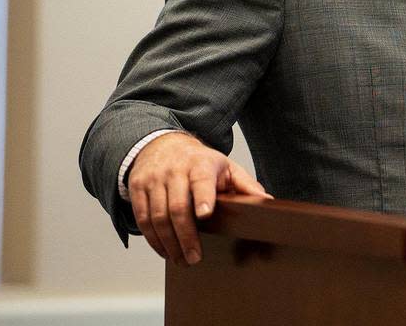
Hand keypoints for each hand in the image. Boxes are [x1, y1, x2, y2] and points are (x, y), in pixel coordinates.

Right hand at [127, 131, 271, 265]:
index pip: (201, 181)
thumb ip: (245, 185)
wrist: (164, 145)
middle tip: (195, 258)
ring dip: (169, 243)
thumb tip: (267, 202)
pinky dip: (153, 239)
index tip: (206, 214)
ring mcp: (154, 179)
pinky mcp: (138, 188)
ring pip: (158, 216)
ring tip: (180, 260)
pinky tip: (164, 250)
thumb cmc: (200, 161)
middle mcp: (175, 171)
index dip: (203, 198)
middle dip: (186, 236)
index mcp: (201, 164)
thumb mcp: (226, 167)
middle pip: (178, 207)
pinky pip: (142, 218)